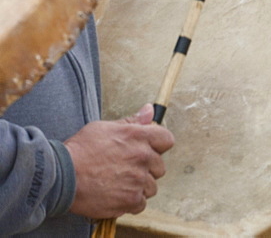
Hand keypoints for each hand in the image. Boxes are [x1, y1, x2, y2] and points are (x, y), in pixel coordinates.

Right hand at [65, 104, 173, 218]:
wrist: (61, 176)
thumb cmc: (80, 150)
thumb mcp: (104, 128)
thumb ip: (131, 121)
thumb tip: (149, 110)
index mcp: (138, 136)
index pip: (167, 140)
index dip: (158, 146)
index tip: (147, 151)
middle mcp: (142, 157)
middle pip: (160, 166)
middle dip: (146, 169)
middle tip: (125, 169)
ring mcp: (138, 179)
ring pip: (151, 187)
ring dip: (139, 187)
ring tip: (119, 183)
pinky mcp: (130, 199)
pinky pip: (141, 204)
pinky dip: (131, 203)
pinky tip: (117, 196)